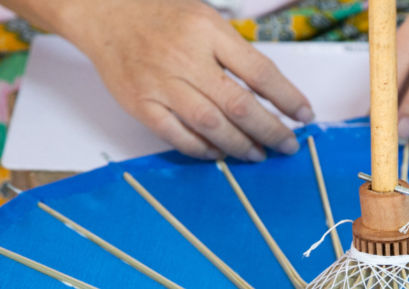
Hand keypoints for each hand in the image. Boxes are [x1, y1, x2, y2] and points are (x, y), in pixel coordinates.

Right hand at [6, 0, 313, 160]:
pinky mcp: (141, 104)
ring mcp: (161, 83)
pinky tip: (220, 153)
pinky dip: (203, 149)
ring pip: (211, 125)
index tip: (304, 115)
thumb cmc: (161, 15)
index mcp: (208, 30)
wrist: (104, 10)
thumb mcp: (206, 18)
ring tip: (259, 154)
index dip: (287, 98)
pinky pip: (177, 136)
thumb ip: (234, 52)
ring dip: (241, 145)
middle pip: (239, 104)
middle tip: (287, 144)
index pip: (259, 71)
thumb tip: (270, 93)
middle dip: (271, 130)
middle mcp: (186, 57)